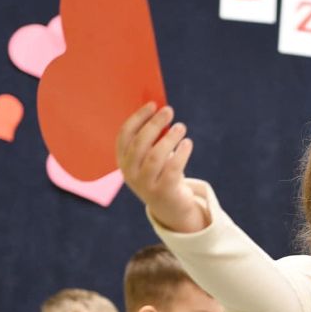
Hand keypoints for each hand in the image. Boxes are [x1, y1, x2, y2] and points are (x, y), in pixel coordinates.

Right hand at [116, 103, 206, 232]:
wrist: (170, 207)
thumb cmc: (160, 173)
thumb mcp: (150, 157)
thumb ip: (152, 138)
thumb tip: (161, 110)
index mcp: (123, 161)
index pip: (125, 135)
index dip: (138, 118)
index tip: (153, 104)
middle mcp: (130, 173)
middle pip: (140, 143)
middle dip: (154, 124)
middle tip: (169, 110)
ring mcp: (145, 185)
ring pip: (156, 156)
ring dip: (169, 138)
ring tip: (181, 127)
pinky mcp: (163, 192)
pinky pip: (172, 169)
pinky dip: (181, 153)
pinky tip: (187, 143)